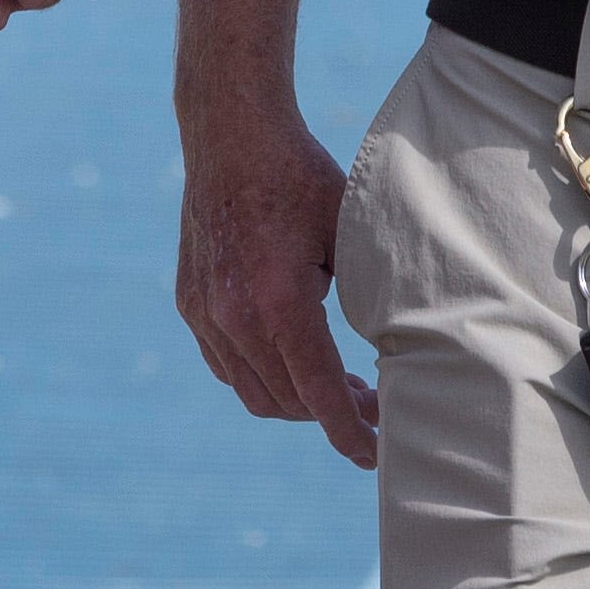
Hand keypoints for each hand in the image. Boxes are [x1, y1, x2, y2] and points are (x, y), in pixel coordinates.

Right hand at [178, 101, 376, 466]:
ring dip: (295, 400)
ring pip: (252, 391)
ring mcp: (205, 313)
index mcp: (279, 301)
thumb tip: (398, 348)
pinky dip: (261, 377)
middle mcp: (234, 317)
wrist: (231, 134)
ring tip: (337, 387)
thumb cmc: (301, 176)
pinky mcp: (191, 303)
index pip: (318, 392)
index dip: (348, 431)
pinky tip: (292, 362)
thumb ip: (367, 295)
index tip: (373, 454)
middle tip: (372, 406)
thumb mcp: (349, 234)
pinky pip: (226, 365)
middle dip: (330, 414)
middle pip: (287, 400)